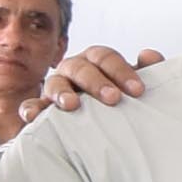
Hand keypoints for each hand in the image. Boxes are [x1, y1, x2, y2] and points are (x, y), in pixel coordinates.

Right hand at [27, 43, 162, 117]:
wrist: (100, 126)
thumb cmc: (117, 100)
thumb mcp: (131, 85)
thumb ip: (144, 71)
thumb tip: (150, 56)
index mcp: (95, 61)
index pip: (105, 58)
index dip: (121, 71)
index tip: (138, 90)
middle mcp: (73, 69)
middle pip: (80, 68)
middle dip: (96, 82)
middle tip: (113, 98)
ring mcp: (55, 87)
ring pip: (53, 83)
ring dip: (62, 93)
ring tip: (72, 105)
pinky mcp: (41, 107)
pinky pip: (31, 105)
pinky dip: (31, 109)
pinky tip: (33, 116)